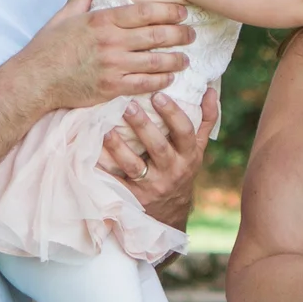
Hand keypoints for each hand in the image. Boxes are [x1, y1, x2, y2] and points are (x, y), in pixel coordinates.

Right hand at [21, 0, 193, 112]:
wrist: (35, 80)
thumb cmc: (47, 47)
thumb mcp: (64, 16)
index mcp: (102, 20)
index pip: (145, 12)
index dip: (169, 11)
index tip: (182, 13)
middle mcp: (111, 41)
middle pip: (156, 36)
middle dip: (179, 35)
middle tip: (192, 35)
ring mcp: (113, 65)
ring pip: (155, 61)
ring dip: (175, 60)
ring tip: (186, 59)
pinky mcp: (111, 87)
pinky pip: (144, 84)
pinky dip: (160, 81)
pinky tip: (169, 79)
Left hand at [97, 87, 218, 228]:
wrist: (170, 212)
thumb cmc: (182, 169)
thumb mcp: (198, 148)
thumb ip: (205, 119)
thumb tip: (210, 90)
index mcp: (189, 156)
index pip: (185, 132)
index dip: (173, 113)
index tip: (159, 95)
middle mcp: (172, 171)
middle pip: (158, 147)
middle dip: (143, 126)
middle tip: (128, 105)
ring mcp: (151, 186)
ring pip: (134, 165)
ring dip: (118, 146)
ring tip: (105, 128)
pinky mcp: (132, 197)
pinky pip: (115, 181)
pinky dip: (103, 167)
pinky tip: (92, 151)